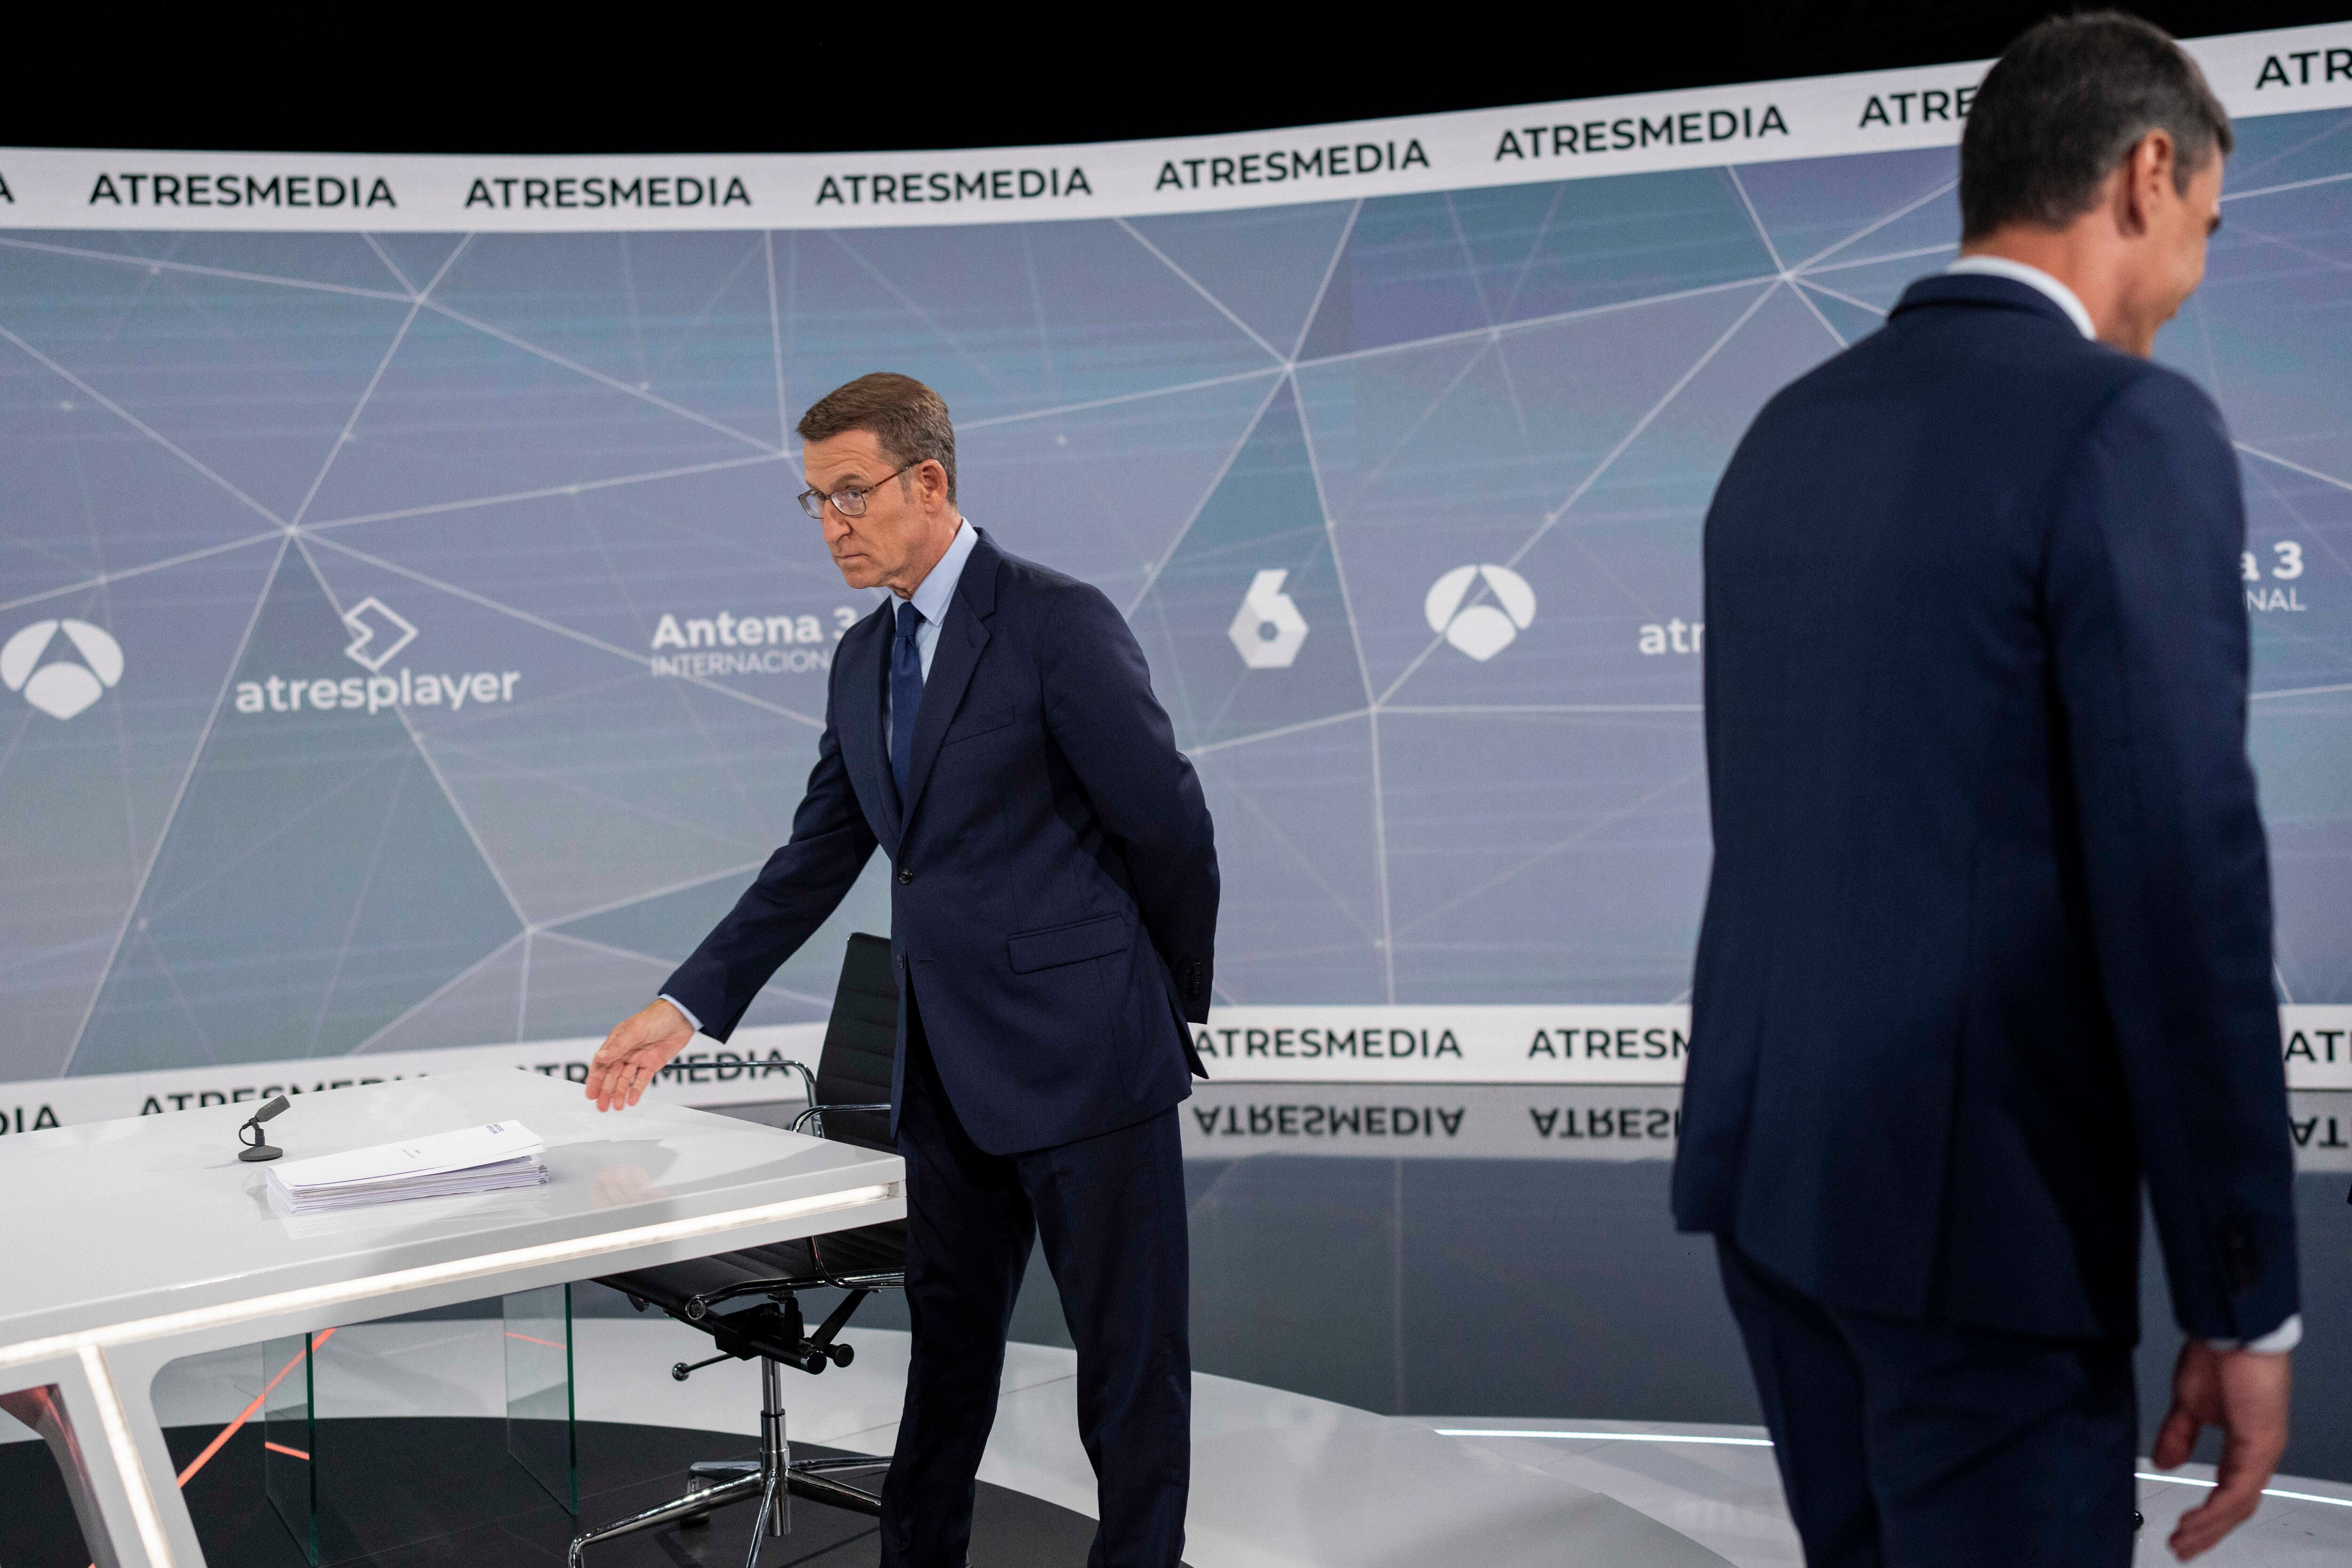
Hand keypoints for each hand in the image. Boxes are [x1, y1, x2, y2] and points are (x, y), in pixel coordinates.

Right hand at [585, 998, 695, 1111]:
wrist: (681, 1016)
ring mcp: (639, 1059)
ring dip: (620, 1093)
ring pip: (626, 1080)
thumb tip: (600, 1057)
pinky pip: (642, 1080)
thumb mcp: (635, 1031)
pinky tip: (632, 1101)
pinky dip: (637, 1090)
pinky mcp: (652, 1064)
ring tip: (617, 1106)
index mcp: (617, 1043)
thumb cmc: (656, 1017)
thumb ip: (618, 1047)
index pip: (601, 1064)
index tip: (590, 1094)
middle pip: (612, 1075)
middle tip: (602, 1106)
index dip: (595, 1079)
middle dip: (606, 1091)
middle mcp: (625, 1052)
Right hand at [2153, 1338, 2290, 1559]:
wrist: (2234, 1330)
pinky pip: (2238, 1488)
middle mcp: (2260, 1452)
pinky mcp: (2260, 1445)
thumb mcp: (2187, 1404)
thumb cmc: (2218, 1356)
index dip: (2208, 1515)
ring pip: (2239, 1503)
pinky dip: (2216, 1508)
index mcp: (2246, 1443)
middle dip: (2208, 1531)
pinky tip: (2197, 1519)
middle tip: (2182, 1548)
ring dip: (2210, 1525)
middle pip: (2238, 1506)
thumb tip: (2165, 1463)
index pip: (2230, 1492)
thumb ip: (2178, 1436)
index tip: (2182, 1531)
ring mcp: (2263, 1450)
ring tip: (2183, 1540)